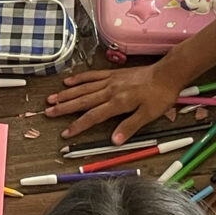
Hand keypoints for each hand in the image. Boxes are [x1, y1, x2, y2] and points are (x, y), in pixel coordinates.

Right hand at [45, 63, 182, 140]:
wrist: (167, 73)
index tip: (65, 132)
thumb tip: (114, 140)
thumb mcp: (149, 114)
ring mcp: (110, 81)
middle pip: (83, 100)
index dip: (78, 125)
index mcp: (118, 102)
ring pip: (84, 88)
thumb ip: (130, 126)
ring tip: (52, 98)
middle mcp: (110, 90)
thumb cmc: (160, 95)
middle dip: (64, 107)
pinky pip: (92, 76)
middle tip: (48, 112)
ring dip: (67, 94)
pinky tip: (68, 81)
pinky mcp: (113, 74)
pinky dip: (79, 79)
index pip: (93, 116)